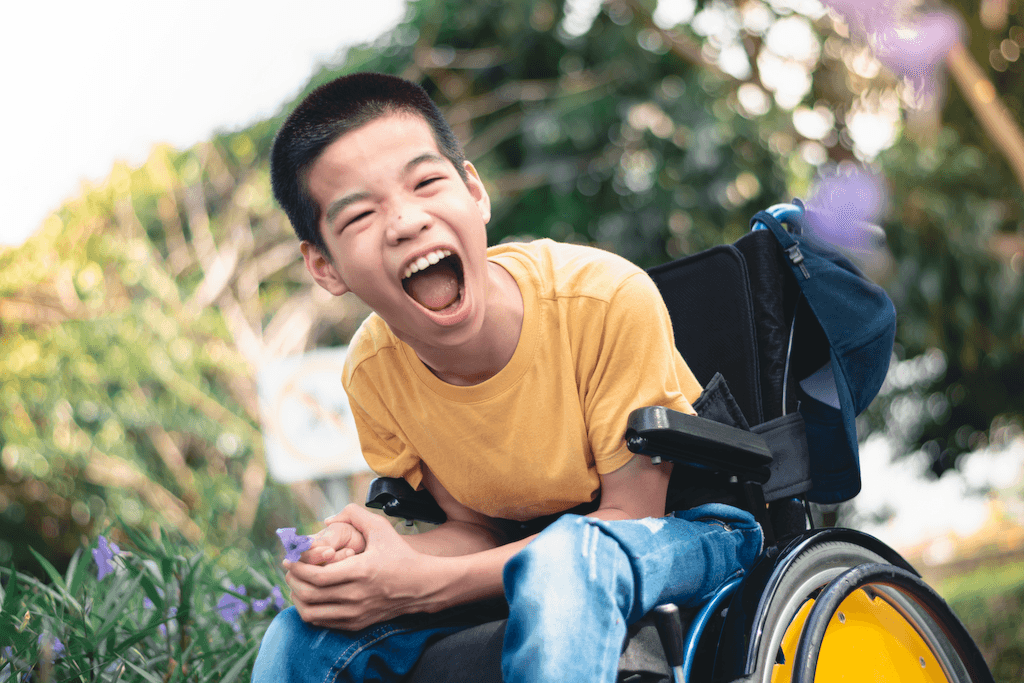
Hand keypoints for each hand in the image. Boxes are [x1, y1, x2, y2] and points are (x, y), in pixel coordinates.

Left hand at [284, 504, 441, 630]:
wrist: (422, 586)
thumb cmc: (401, 554)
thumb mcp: (381, 528)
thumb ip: (354, 515)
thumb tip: (326, 520)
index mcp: (360, 571)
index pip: (318, 575)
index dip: (298, 567)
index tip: (290, 558)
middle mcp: (356, 596)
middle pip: (310, 594)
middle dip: (293, 581)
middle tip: (290, 569)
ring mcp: (356, 613)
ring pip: (312, 613)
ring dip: (298, 598)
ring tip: (297, 584)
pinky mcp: (356, 623)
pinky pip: (322, 622)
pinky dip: (310, 610)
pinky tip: (311, 596)